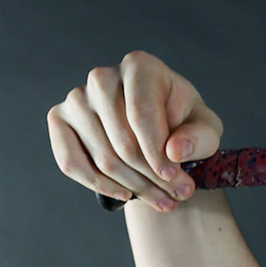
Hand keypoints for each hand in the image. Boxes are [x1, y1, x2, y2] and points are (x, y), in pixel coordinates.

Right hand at [46, 51, 222, 210]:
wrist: (159, 129)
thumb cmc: (184, 124)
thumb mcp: (206, 128)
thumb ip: (199, 137)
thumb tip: (174, 151)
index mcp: (140, 66)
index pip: (141, 114)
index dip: (157, 153)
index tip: (176, 178)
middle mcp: (102, 77)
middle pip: (123, 142)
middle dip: (153, 177)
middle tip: (178, 196)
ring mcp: (76, 98)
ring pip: (102, 158)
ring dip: (134, 187)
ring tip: (162, 200)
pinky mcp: (59, 119)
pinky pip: (70, 162)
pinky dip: (99, 185)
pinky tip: (126, 194)